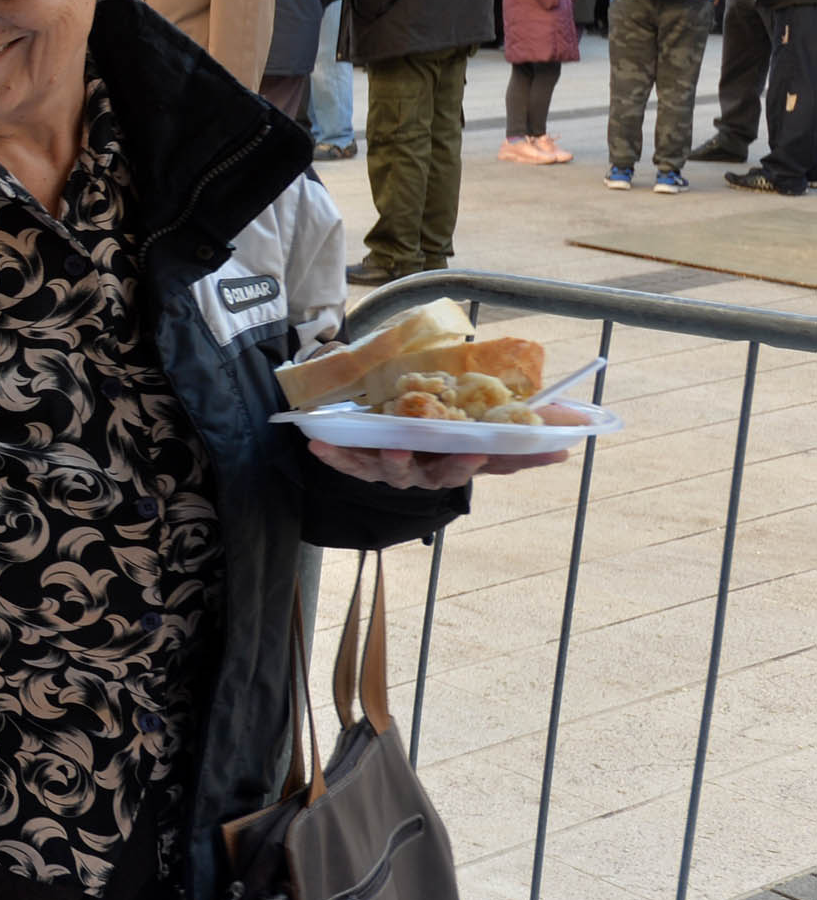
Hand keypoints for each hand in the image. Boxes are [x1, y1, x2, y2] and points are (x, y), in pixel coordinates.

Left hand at [308, 439, 567, 490]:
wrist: (399, 434)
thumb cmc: (452, 432)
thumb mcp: (491, 425)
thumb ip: (531, 426)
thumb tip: (583, 426)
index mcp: (457, 462)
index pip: (479, 465)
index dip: (485, 460)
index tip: (487, 449)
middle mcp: (425, 471)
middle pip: (437, 473)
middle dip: (448, 464)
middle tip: (457, 452)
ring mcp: (391, 468)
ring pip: (391, 471)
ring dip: (390, 461)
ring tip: (392, 450)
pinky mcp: (360, 460)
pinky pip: (347, 461)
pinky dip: (333, 455)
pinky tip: (317, 443)